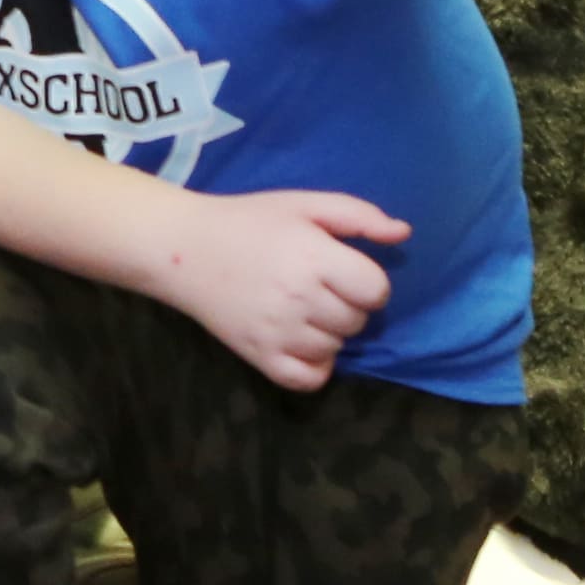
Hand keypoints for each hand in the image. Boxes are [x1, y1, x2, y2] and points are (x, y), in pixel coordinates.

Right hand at [145, 186, 405, 390]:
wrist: (182, 248)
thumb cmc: (248, 221)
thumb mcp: (303, 205)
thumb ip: (357, 216)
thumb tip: (403, 233)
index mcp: (313, 257)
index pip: (376, 291)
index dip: (367, 281)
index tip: (342, 271)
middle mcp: (299, 299)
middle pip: (357, 321)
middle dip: (346, 305)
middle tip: (315, 286)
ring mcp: (279, 333)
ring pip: (336, 349)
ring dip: (328, 333)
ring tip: (300, 310)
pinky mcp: (261, 358)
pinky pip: (311, 380)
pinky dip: (314, 366)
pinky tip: (300, 343)